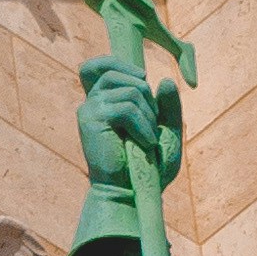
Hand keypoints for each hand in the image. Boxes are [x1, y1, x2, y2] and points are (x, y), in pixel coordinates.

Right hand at [77, 56, 183, 189]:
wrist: (132, 192)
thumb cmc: (148, 165)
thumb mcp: (165, 131)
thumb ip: (168, 106)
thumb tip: (164, 81)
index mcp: (104, 102)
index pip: (95, 66)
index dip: (118, 63)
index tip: (143, 79)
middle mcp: (92, 102)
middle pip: (121, 74)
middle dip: (146, 97)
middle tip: (151, 126)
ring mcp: (89, 110)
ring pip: (130, 91)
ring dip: (148, 116)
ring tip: (148, 140)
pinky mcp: (90, 121)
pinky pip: (126, 108)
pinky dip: (143, 126)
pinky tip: (145, 144)